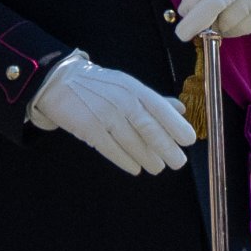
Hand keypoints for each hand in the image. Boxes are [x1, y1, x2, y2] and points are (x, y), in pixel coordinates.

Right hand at [28, 50, 195, 174]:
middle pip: (148, 127)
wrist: (61, 82)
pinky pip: (110, 148)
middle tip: (179, 162)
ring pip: (131, 141)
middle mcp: (121, 100)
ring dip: (147, 157)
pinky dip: (124, 160)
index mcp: (134, 89)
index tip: (189, 140)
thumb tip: (181, 110)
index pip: (159, 108)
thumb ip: (154, 100)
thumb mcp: (129, 86)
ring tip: (158, 168)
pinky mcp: (88, 127)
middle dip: (166, 146)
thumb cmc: (101, 87)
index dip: (176, 125)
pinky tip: (135, 168)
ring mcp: (104, 114)